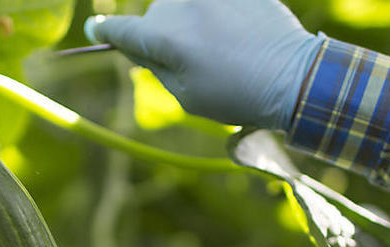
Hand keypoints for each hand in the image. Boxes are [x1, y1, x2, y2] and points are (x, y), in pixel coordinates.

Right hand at [85, 0, 323, 129]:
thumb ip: (153, 64)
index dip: (106, 33)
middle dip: (162, 34)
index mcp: (165, 36)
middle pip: (155, 15)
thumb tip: (133, 45)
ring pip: (181, 3)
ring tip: (218, 46)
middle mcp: (183, 5)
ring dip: (189, 19)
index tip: (96, 30)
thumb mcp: (184, 93)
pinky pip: (212, 2)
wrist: (294, 76)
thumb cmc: (236, 94)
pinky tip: (232, 33)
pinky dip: (214, 13)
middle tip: (189, 61)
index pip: (122, 30)